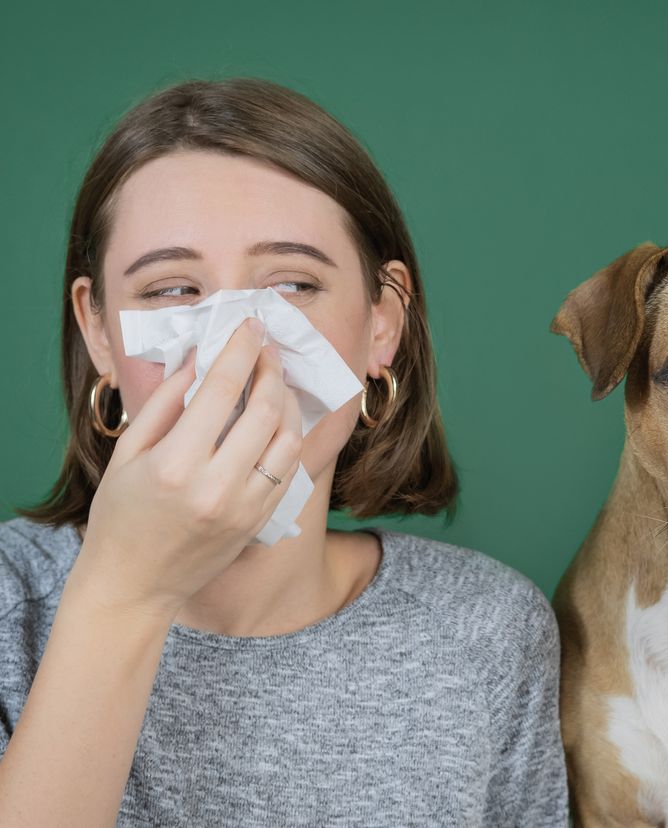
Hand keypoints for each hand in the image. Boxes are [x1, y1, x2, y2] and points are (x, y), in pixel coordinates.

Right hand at [66, 317, 302, 619]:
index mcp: (176, 464)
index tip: (251, 325)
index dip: (241, 350)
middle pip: (266, 411)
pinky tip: (277, 421)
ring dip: (288, 403)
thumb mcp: (128, 453)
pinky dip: (288, 436)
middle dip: (271, 370)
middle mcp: (217, 486)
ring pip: (288, 439)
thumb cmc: (121, 515)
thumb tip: (201, 359)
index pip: (222, 391)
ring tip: (274, 383)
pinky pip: (289, 468)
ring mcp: (245, 507)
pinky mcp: (260, 521)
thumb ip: (166, 402)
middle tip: (267, 349)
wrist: (136, 584)